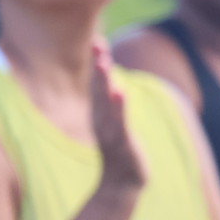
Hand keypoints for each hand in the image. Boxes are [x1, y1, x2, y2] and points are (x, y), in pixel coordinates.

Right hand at [90, 41, 145, 194]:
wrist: (122, 182)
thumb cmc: (121, 149)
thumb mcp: (115, 121)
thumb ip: (112, 100)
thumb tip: (112, 82)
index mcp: (100, 112)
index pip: (98, 82)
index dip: (98, 60)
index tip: (98, 38)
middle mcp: (101, 118)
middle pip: (98, 87)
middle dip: (98, 65)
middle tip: (97, 42)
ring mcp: (110, 130)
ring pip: (106, 102)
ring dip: (104, 82)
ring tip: (104, 63)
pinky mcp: (122, 142)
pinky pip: (120, 122)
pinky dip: (119, 108)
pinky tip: (119, 92)